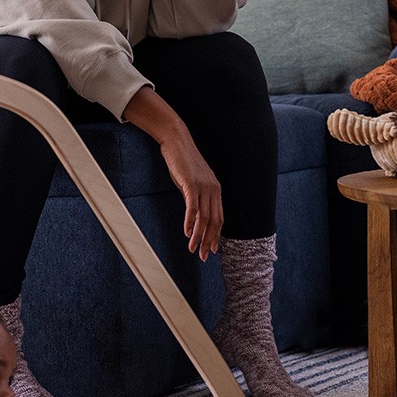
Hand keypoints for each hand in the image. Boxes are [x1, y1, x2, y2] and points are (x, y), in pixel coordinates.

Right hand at [122, 86, 222, 259]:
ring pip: (204, 218)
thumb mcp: (191, 180)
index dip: (216, 235)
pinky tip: (187, 233)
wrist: (177, 140)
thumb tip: (192, 210)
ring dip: (199, 236)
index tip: (211, 249)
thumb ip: (195, 195)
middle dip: (209, 241)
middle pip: (214, 221)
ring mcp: (204, 187)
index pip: (219, 218)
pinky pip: (193, 208)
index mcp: (215, 190)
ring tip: (193, 249)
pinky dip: (190, 222)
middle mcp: (213, 189)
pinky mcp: (191, 184)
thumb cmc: (181, 160)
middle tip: (203, 256)